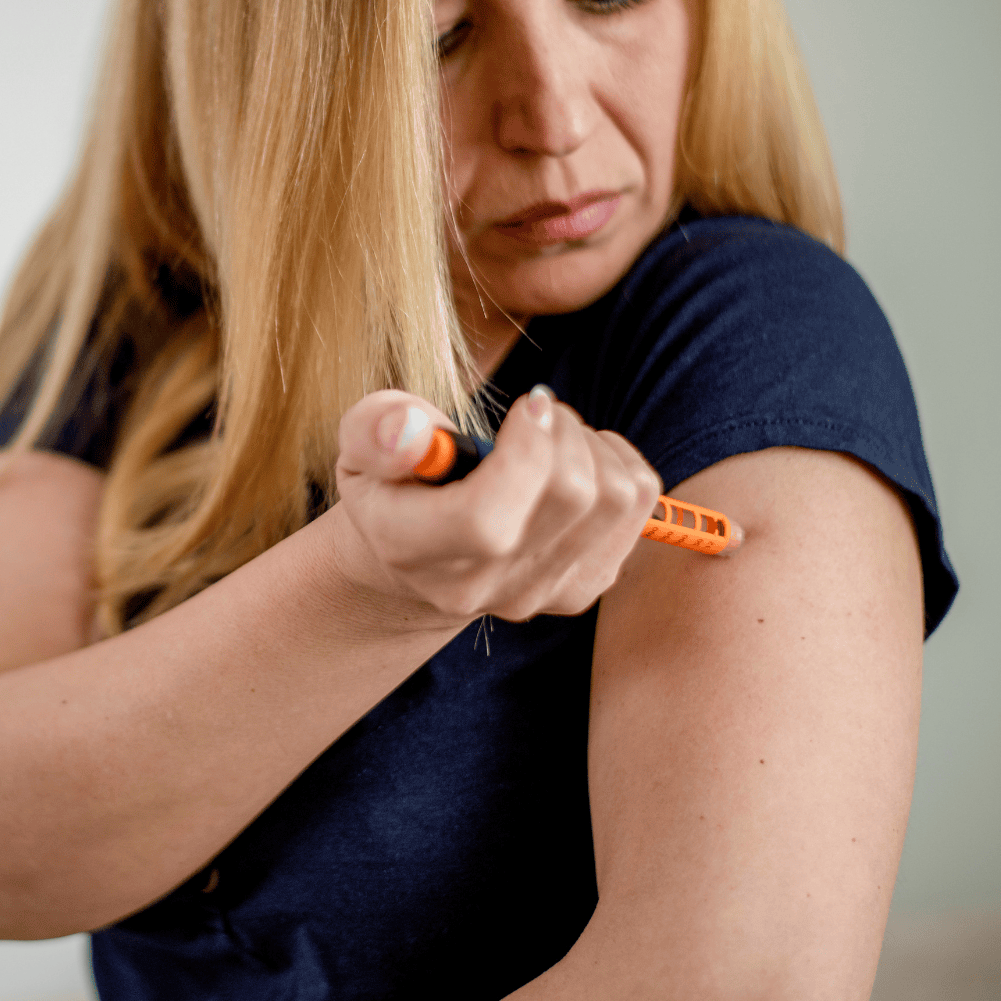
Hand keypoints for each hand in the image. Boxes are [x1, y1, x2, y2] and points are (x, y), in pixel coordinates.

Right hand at [328, 387, 660, 625]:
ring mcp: (538, 595)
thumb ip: (376, 430)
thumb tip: (411, 432)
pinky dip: (620, 464)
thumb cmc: (394, 479)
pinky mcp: (584, 587)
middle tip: (537, 410)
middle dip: (564, 428)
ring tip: (555, 434)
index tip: (527, 405)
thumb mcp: (361, 441)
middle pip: (570, 499)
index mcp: (413, 549)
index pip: (487, 520)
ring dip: (594, 444)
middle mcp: (479, 587)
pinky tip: (578, 459)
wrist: (419, 553)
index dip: (526, 452)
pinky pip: (639, 509)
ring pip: (614, 500)